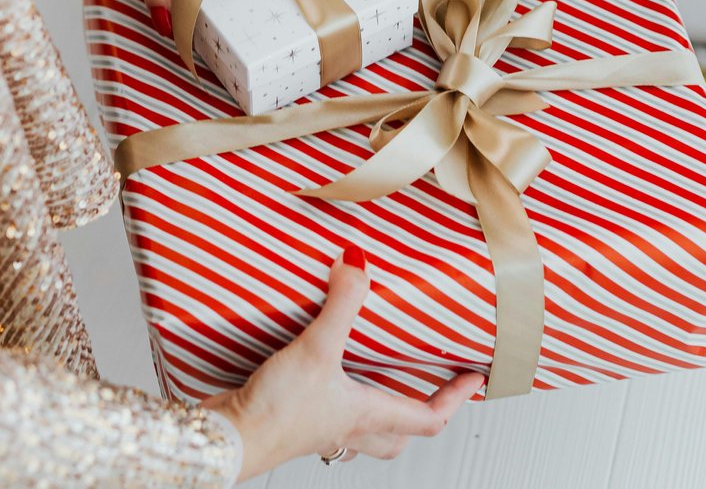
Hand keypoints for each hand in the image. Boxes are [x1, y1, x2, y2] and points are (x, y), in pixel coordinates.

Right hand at [199, 248, 482, 480]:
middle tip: (432, 387)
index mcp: (367, 415)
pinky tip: (321, 377)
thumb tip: (356, 265)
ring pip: (366, 431)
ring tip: (380, 381)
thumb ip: (341, 306)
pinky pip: (330, 417)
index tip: (473, 378)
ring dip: (380, 412)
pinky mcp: (295, 423)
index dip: (456, 397)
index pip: (429, 416)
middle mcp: (349, 427)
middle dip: (421, 412)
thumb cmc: (277, 412)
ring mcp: (322, 429)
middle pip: (400, 434)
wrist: (231, 439)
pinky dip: (337, 400)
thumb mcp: (317, 350)